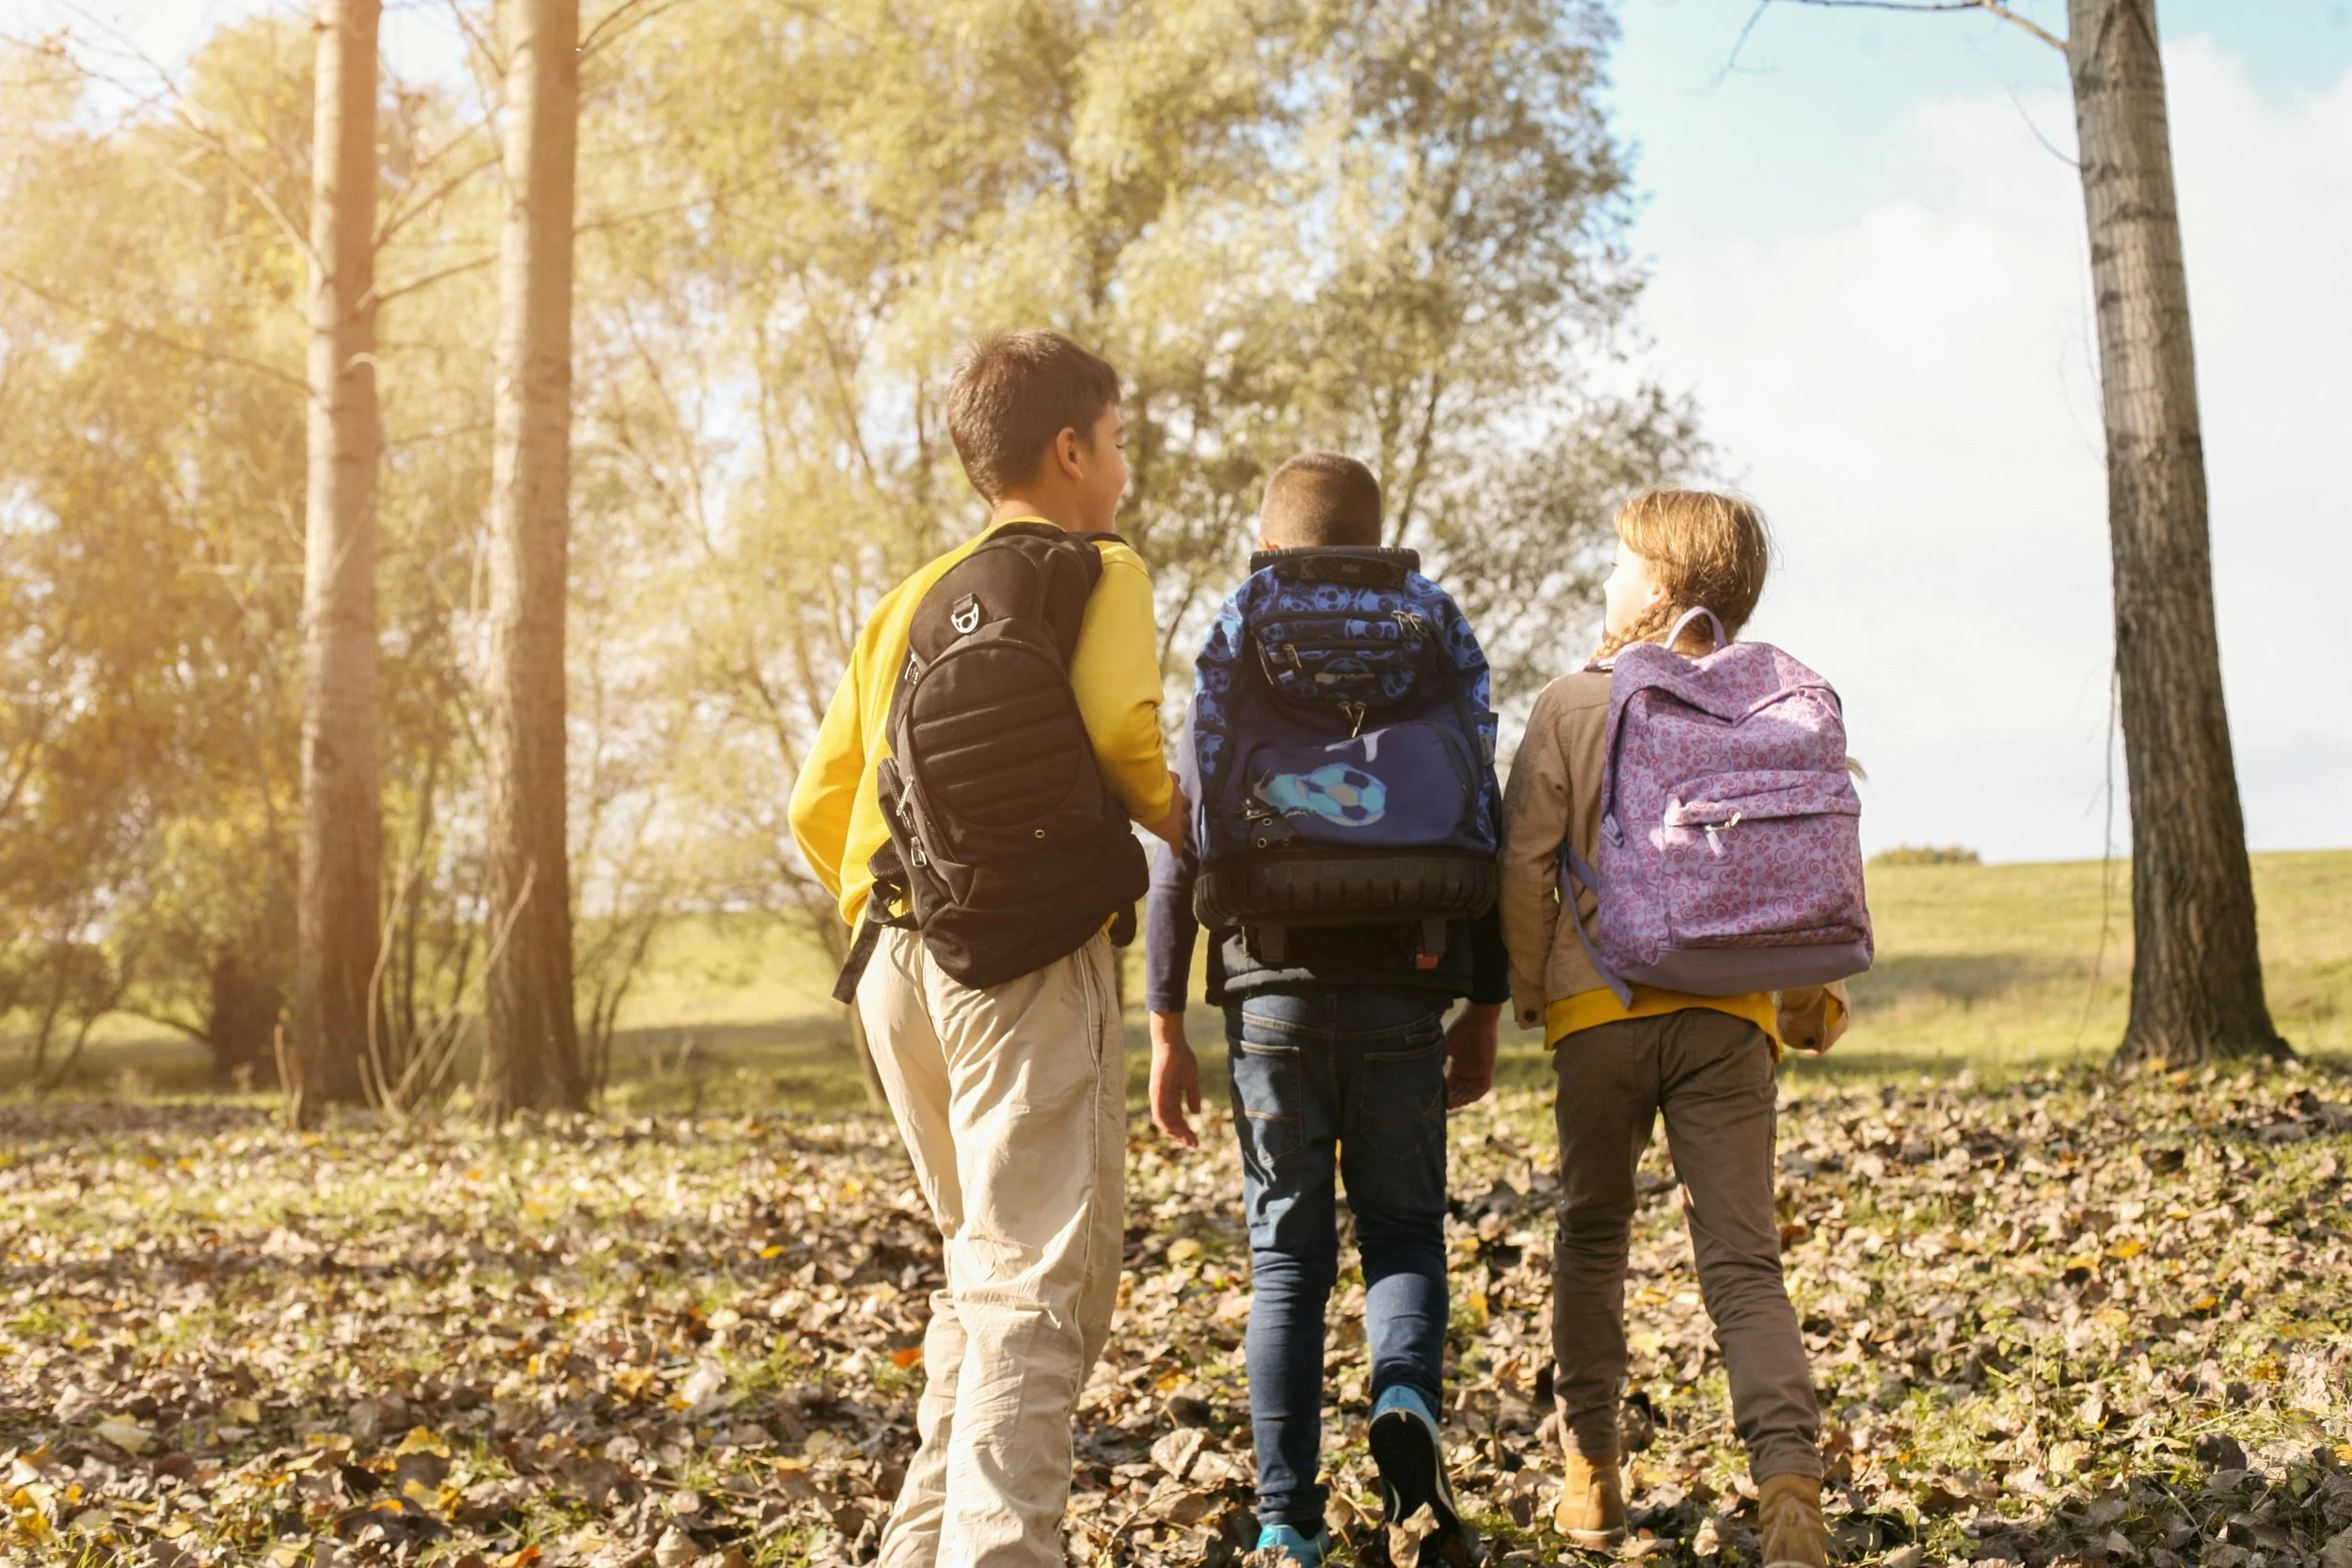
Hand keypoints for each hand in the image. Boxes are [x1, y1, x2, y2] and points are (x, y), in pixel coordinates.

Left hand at [1144, 772, 1189, 848]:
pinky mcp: (1174, 781)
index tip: (1176, 854)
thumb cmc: (1141, 812)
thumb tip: (1137, 821)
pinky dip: (1175, 783)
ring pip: (1186, 802)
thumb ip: (1144, 823)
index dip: (1177, 848)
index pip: (1178, 841)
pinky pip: (1178, 781)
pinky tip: (1171, 782)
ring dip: (1183, 805)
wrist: (1146, 790)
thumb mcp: (1140, 822)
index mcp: (1171, 829)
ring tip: (1179, 805)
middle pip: (1187, 822)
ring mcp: (1179, 796)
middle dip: (1184, 825)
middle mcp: (1179, 814)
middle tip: (1180, 826)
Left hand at [1148, 1011, 1202, 1148]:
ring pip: (1164, 1122)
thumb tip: (1196, 1112)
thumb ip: (1193, 1097)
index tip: (1196, 1140)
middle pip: (1170, 1124)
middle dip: (1182, 1135)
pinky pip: (1159, 1113)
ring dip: (1176, 1133)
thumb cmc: (1182, 1058)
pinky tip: (1178, 1130)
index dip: (1185, 1130)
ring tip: (1189, 1140)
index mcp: (1170, 1097)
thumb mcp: (1191, 1081)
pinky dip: (1167, 1124)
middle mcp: (1162, 1099)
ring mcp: (1157, 1097)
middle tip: (1194, 1145)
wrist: (1172, 1043)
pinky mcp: (1156, 1092)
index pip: (1176, 1119)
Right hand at [1445, 1002, 1502, 1108]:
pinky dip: (1474, 1095)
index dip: (1443, 1092)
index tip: (1435, 1099)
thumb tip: (1425, 1074)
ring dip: (1461, 1100)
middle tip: (1441, 1105)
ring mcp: (1478, 1071)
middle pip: (1459, 1090)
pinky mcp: (1488, 1070)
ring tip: (1451, 1105)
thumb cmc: (1460, 1029)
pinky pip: (1482, 1088)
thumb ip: (1439, 1060)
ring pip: (1470, 1092)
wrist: (1477, 1019)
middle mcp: (1468, 1070)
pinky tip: (1464, 1100)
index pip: (1450, 1083)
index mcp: (1458, 1064)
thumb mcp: (1445, 1047)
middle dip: (1451, 1099)